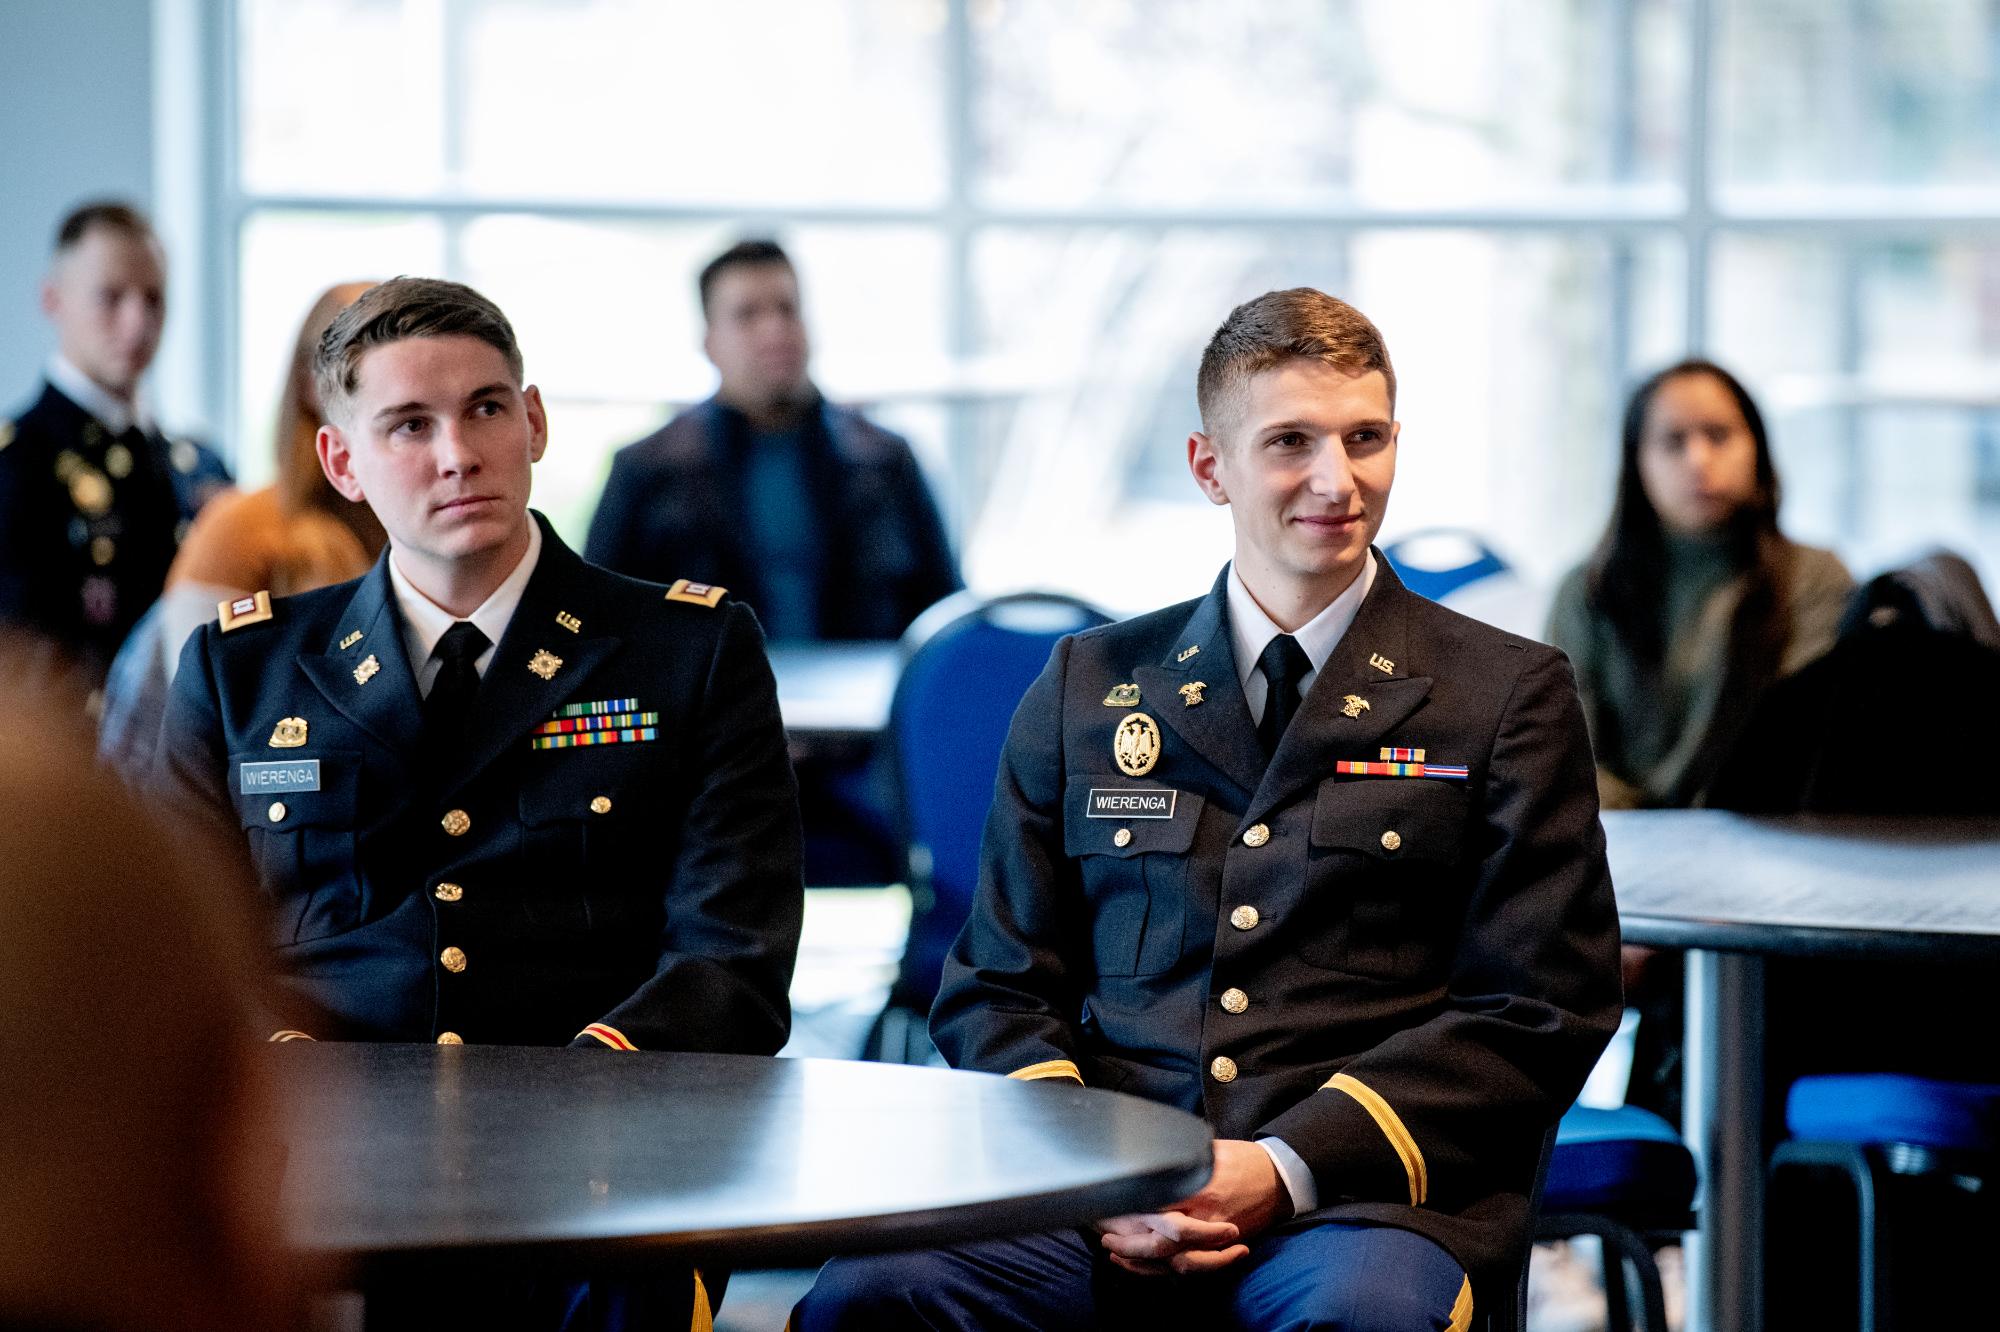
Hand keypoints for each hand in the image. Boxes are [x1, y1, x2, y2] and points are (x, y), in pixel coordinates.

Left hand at [1094, 1139, 1285, 1275]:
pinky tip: (1147, 1266)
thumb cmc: (1243, 1159)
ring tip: (1118, 1256)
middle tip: (1105, 1239)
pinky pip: (1193, 1265)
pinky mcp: (1222, 1247)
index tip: (1107, 1207)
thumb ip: (1182, 1156)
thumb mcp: (1210, 1149)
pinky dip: (1169, 1270)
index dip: (1129, 1209)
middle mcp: (1204, 1215)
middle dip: (1130, 1245)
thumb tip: (1152, 1149)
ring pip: (1175, 1260)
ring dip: (1143, 1263)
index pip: (1156, 1203)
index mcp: (1198, 1186)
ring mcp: (1214, 1235)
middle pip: (1161, 1241)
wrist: (1280, 1178)